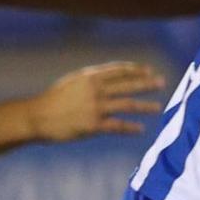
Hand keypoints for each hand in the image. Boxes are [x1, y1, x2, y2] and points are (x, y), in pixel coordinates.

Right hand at [28, 62, 166, 140]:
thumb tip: (109, 80)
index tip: (149, 70)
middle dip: (147, 83)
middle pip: (128, 84)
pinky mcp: (93, 125)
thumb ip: (91, 80)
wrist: (37, 116)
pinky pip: (117, 126)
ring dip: (145, 106)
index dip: (136, 70)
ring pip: (127, 104)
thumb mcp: (72, 82)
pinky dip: (131, 127)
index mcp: (90, 76)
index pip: (119, 70)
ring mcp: (95, 107)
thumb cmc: (53, 99)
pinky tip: (140, 129)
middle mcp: (95, 89)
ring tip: (158, 107)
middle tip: (162, 83)